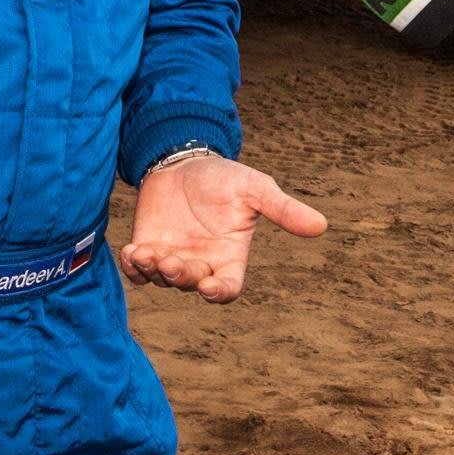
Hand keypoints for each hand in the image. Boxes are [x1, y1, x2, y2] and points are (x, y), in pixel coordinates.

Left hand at [120, 153, 326, 301]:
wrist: (183, 161)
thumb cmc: (224, 177)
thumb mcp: (255, 189)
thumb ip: (283, 210)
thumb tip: (321, 225)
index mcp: (230, 256)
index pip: (228, 288)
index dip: (219, 293)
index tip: (209, 287)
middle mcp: (202, 263)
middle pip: (192, 285)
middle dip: (180, 276)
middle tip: (170, 261)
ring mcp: (173, 258)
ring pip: (163, 281)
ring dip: (153, 272)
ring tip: (146, 253)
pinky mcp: (147, 249)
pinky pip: (138, 271)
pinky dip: (133, 267)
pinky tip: (131, 251)